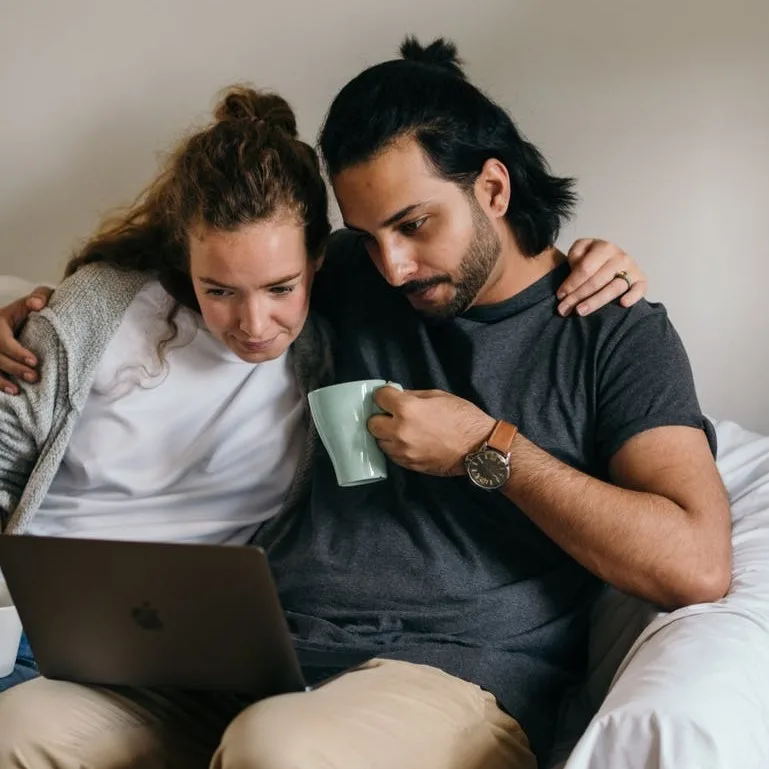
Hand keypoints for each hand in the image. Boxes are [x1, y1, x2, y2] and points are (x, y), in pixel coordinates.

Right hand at [0, 286, 53, 394]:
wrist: (17, 318)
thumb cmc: (29, 309)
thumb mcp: (34, 299)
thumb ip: (39, 297)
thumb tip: (37, 304)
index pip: (3, 340)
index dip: (17, 352)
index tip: (35, 361)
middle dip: (14, 368)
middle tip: (34, 377)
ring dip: (1, 381)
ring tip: (17, 391)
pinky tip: (9, 393)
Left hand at [368, 386, 494, 475]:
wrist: (479, 448)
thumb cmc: (463, 417)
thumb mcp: (438, 396)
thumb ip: (413, 395)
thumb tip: (397, 395)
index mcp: (407, 409)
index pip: (379, 397)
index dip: (385, 395)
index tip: (390, 396)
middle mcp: (399, 431)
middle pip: (372, 423)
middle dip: (381, 417)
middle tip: (393, 415)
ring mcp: (403, 451)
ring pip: (380, 441)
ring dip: (387, 434)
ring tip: (402, 431)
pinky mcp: (408, 465)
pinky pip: (392, 455)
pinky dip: (396, 448)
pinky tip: (409, 443)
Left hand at [556, 239, 647, 316]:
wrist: (614, 261)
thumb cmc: (592, 259)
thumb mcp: (581, 250)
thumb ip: (575, 254)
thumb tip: (575, 267)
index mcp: (604, 248)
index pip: (585, 268)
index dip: (571, 283)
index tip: (560, 295)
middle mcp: (620, 257)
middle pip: (596, 280)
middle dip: (578, 296)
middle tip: (564, 309)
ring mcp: (632, 269)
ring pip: (614, 288)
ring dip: (596, 301)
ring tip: (580, 311)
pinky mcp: (641, 281)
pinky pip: (640, 289)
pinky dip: (633, 296)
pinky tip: (623, 303)